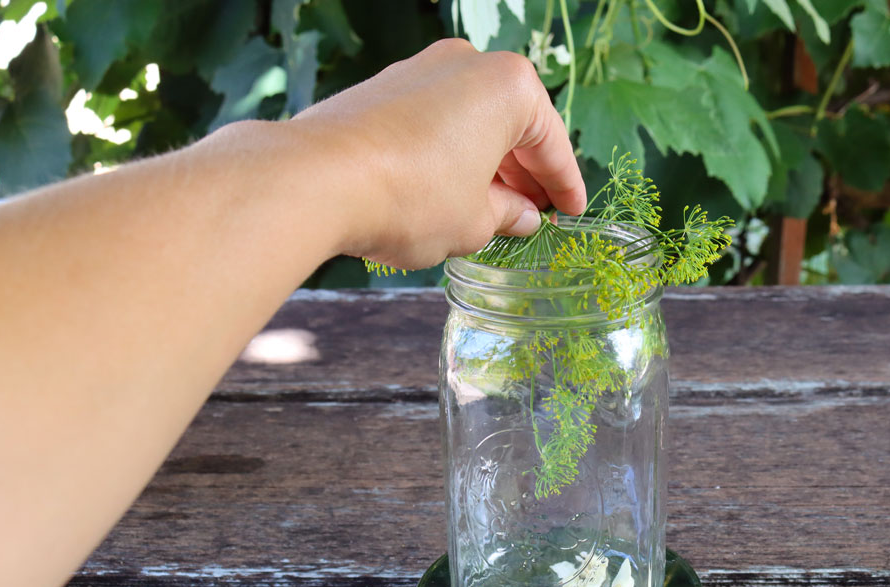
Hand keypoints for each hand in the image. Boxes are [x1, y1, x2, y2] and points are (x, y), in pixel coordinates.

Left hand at [290, 38, 586, 267]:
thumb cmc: (411, 196)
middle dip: (523, 173)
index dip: (564, 186)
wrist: (318, 180)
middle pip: (510, 125)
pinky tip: (446, 192)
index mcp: (508, 87)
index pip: (550, 144)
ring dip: (484, 164)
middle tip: (532, 214)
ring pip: (469, 121)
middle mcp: (466, 64)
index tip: (571, 212)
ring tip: (489, 210)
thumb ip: (506, 215)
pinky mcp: (381, 88)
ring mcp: (419, 70)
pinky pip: (432, 121)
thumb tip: (519, 216)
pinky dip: (448, 154)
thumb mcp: (475, 220)